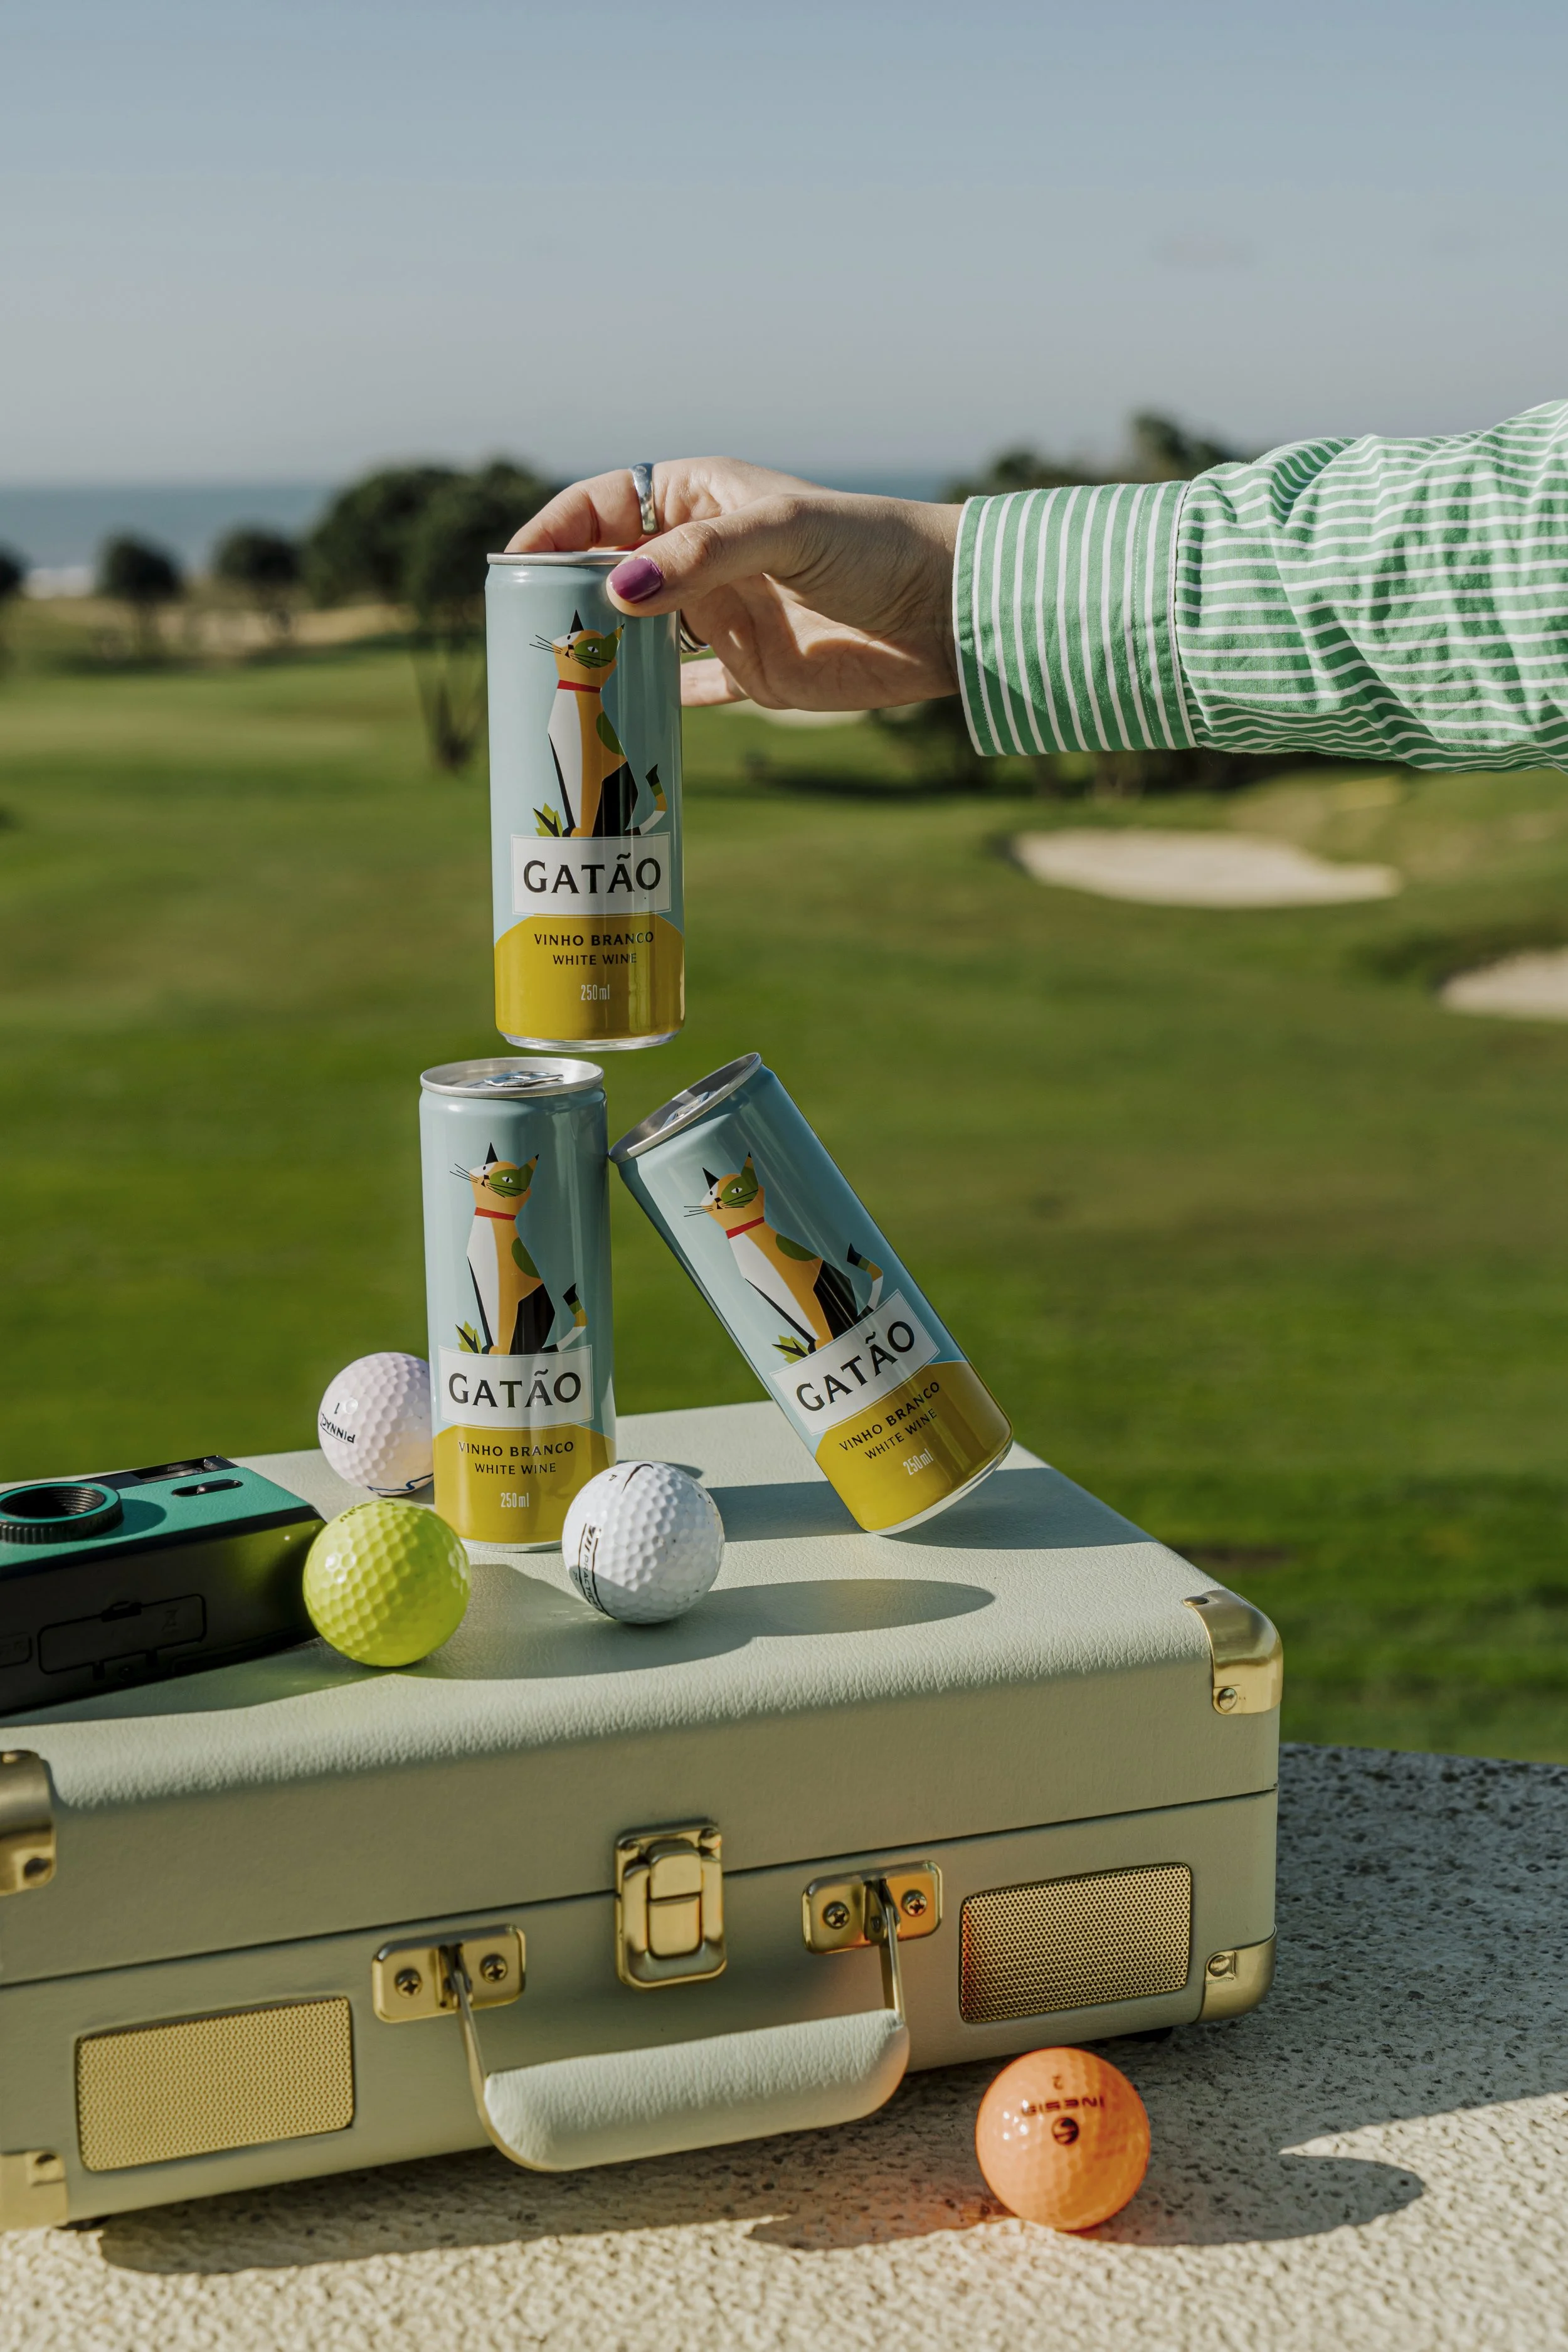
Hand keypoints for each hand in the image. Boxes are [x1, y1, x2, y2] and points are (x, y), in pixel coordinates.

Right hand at [506, 459, 960, 710]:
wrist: (948, 612)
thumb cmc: (873, 547)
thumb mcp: (782, 532)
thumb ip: (700, 558)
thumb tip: (617, 593)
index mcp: (699, 499)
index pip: (603, 506)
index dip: (554, 531)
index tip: (511, 566)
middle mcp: (703, 556)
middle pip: (610, 574)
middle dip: (566, 598)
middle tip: (522, 635)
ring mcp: (723, 617)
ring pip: (638, 635)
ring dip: (599, 655)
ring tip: (552, 682)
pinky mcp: (750, 674)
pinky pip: (685, 693)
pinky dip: (650, 707)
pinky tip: (611, 724)